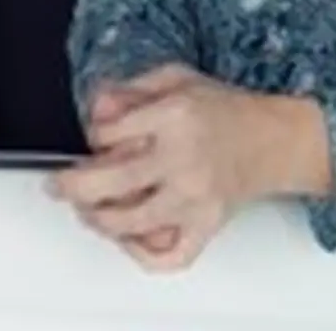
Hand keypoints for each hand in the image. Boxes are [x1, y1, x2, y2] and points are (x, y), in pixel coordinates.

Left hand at [51, 63, 279, 270]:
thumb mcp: (177, 78)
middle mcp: (183, 157)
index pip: (108, 134)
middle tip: (61, 185)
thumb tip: (96, 108)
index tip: (98, 137)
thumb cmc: (225, 109)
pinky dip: (143, 254)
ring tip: (91, 209)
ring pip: (128, 224)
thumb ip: (132, 88)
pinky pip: (168, 256)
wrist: (274, 138)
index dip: (94, 136)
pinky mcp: (207, 224)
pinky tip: (132, 237)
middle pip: (109, 183)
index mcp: (175, 115)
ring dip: (98, 219)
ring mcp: (195, 196)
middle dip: (73, 186)